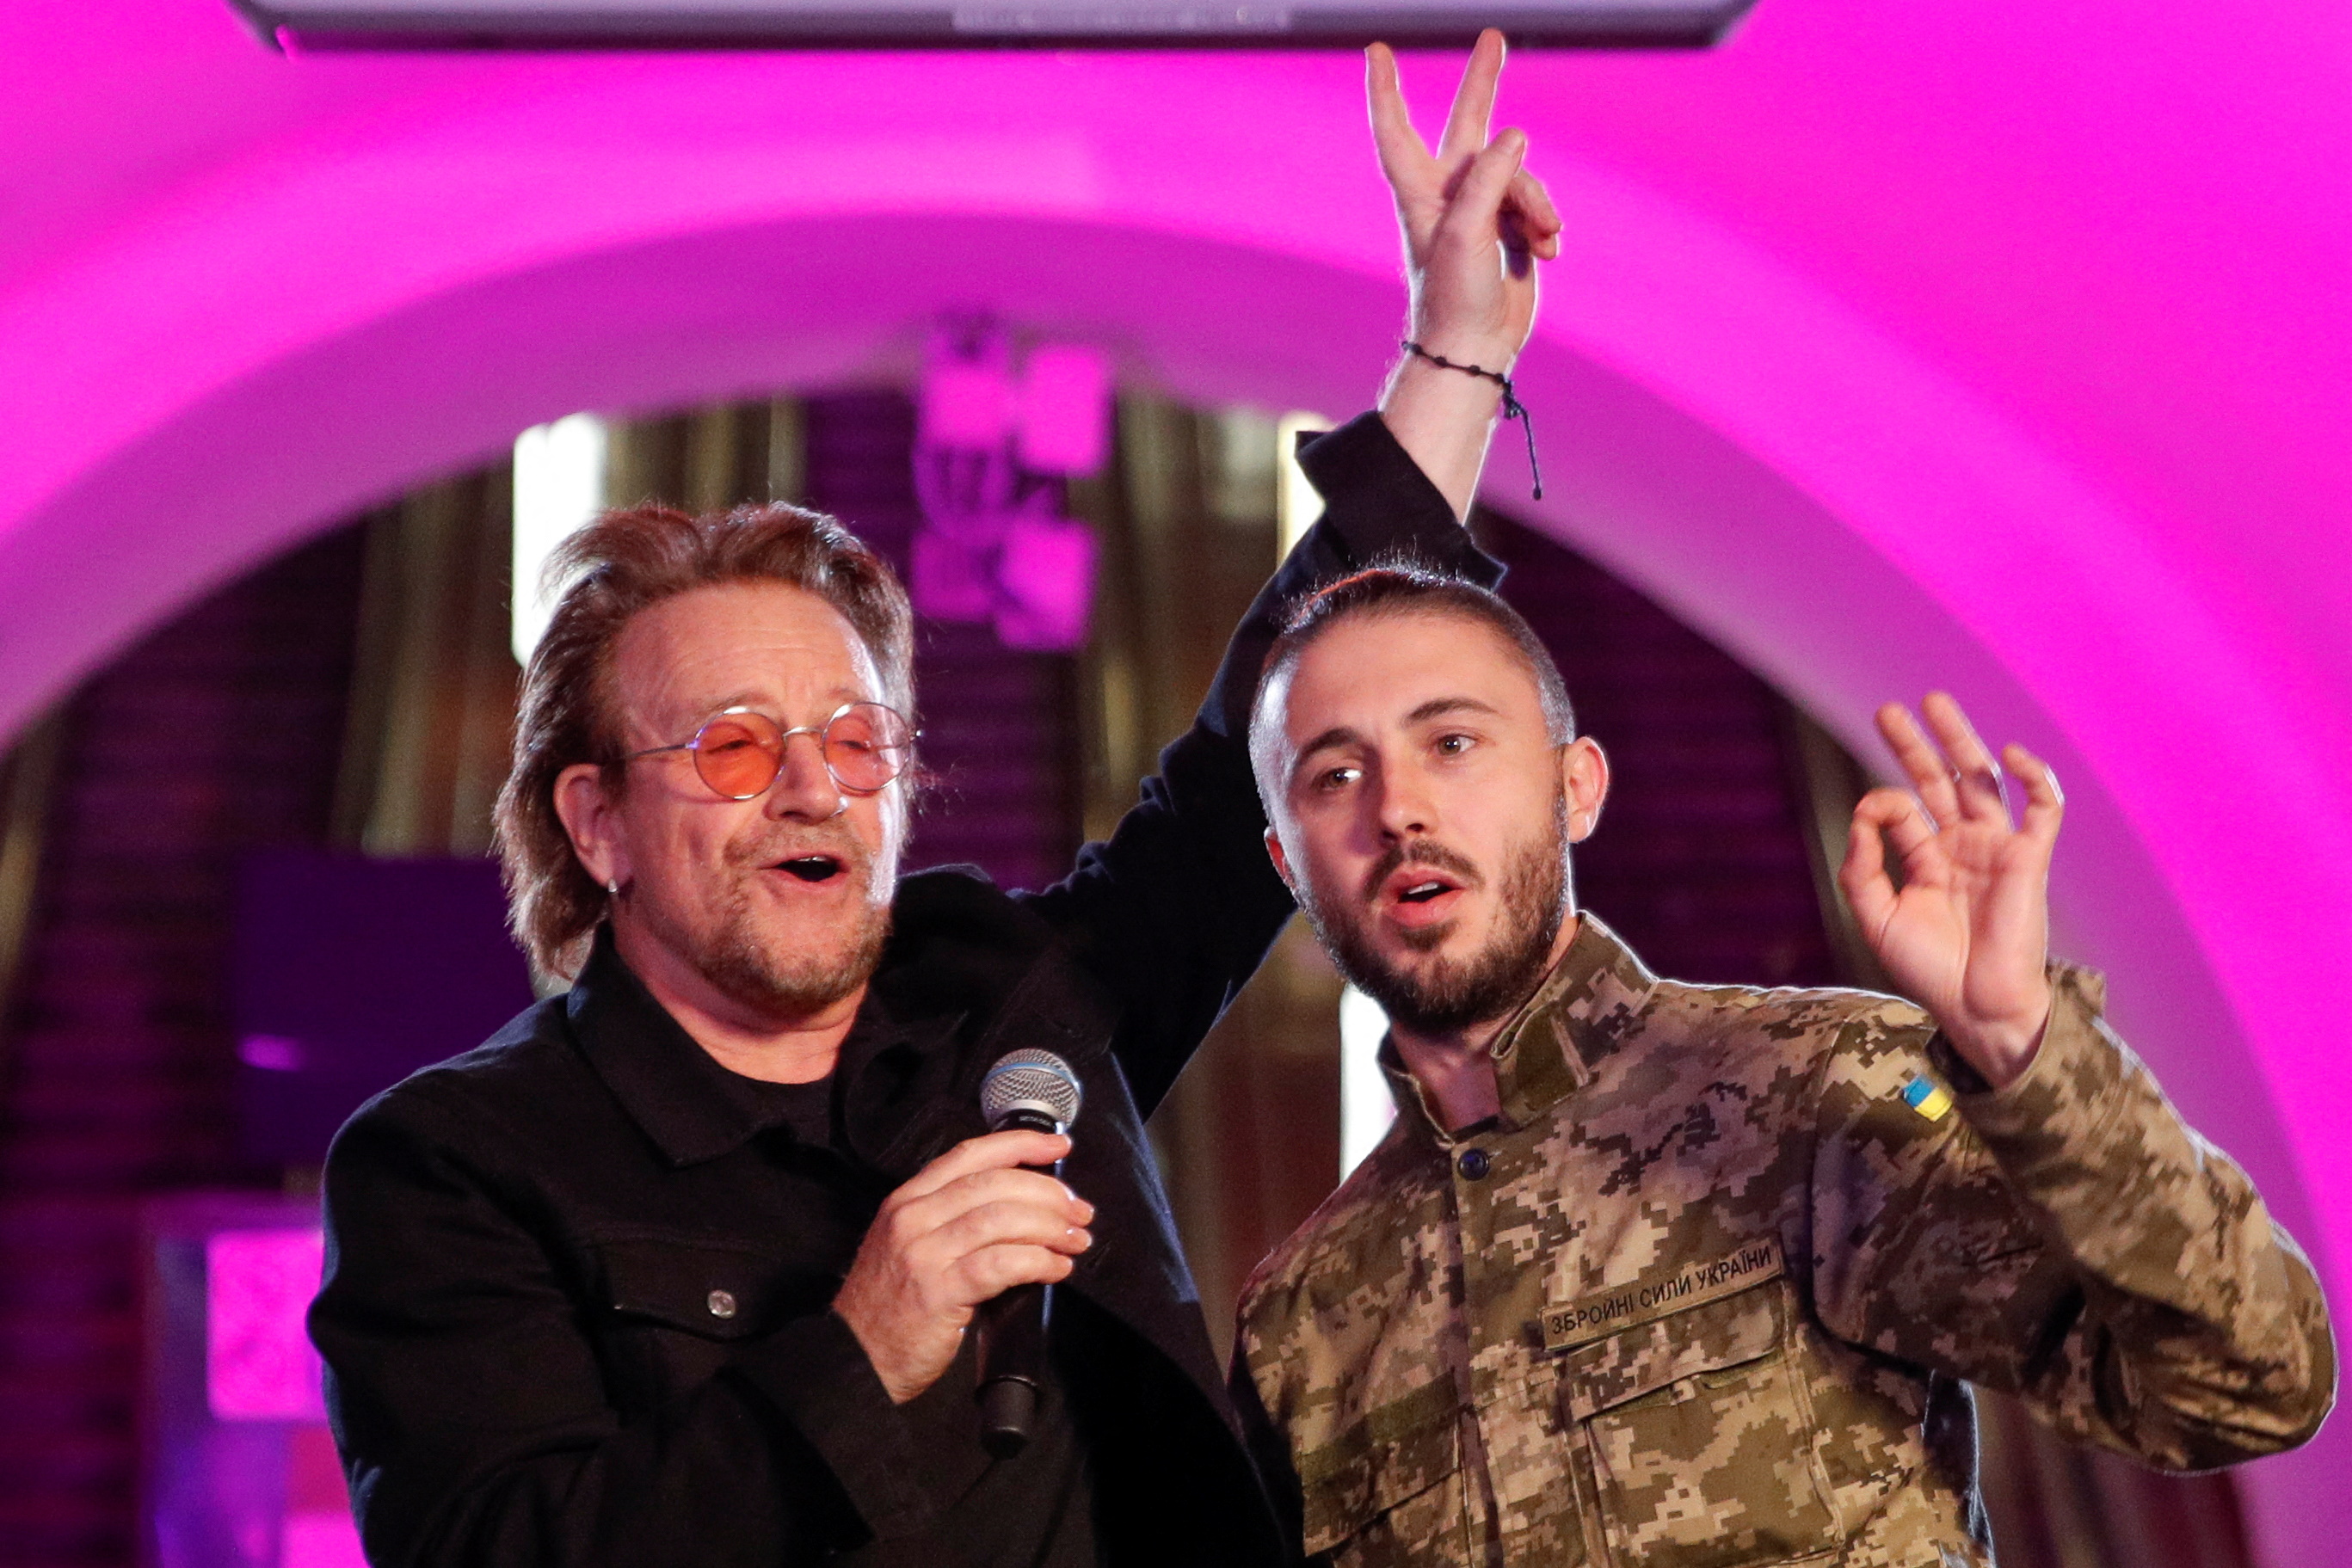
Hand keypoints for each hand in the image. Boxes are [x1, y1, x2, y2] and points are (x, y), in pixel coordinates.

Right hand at [832, 1130, 1092, 1403]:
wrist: (856, 1359)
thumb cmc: (890, 1307)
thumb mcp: (909, 1245)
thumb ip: (952, 1218)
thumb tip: (1023, 1206)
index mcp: (908, 1200)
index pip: (971, 1155)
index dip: (1022, 1144)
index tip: (1058, 1147)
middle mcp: (913, 1218)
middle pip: (995, 1184)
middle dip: (1048, 1193)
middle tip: (1078, 1211)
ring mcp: (924, 1253)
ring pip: (1002, 1219)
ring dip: (1050, 1227)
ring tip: (1075, 1241)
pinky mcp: (938, 1291)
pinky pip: (1002, 1264)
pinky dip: (1038, 1261)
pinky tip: (1056, 1268)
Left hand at [1369, 30, 1562, 516]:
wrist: (1476, 350)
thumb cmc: (1455, 296)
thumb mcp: (1466, 232)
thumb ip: (1489, 177)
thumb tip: (1516, 136)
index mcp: (1421, 192)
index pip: (1396, 130)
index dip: (1386, 91)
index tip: (1377, 51)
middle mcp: (1450, 194)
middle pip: (1469, 125)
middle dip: (1483, 83)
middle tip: (1493, 37)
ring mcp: (1482, 210)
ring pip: (1523, 175)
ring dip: (1539, 205)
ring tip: (1540, 240)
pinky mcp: (1510, 229)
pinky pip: (1539, 205)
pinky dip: (1546, 226)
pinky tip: (1546, 251)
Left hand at [1839, 693, 2063, 1088]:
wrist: (1975, 1007)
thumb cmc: (1928, 969)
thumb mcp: (1876, 915)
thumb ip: (1862, 864)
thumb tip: (1864, 810)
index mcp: (1929, 859)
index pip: (1904, 811)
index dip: (1881, 803)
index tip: (1871, 814)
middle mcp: (1963, 847)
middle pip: (1940, 781)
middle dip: (1916, 745)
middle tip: (1888, 710)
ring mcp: (1998, 849)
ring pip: (1983, 780)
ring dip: (1962, 740)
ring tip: (1935, 702)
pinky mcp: (2031, 859)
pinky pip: (2043, 809)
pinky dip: (2035, 778)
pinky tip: (2011, 755)